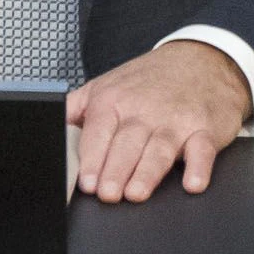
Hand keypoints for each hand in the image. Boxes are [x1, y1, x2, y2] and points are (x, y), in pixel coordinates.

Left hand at [68, 41, 251, 201]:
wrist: (198, 59)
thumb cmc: (146, 80)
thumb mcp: (105, 86)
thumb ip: (76, 108)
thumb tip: (48, 130)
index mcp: (113, 100)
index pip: (97, 132)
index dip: (91, 158)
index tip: (86, 182)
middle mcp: (143, 110)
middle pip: (126, 143)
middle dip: (115, 169)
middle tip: (107, 194)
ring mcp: (175, 119)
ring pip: (159, 149)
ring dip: (147, 172)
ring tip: (136, 193)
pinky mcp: (204, 128)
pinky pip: (202, 149)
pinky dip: (199, 168)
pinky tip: (192, 184)